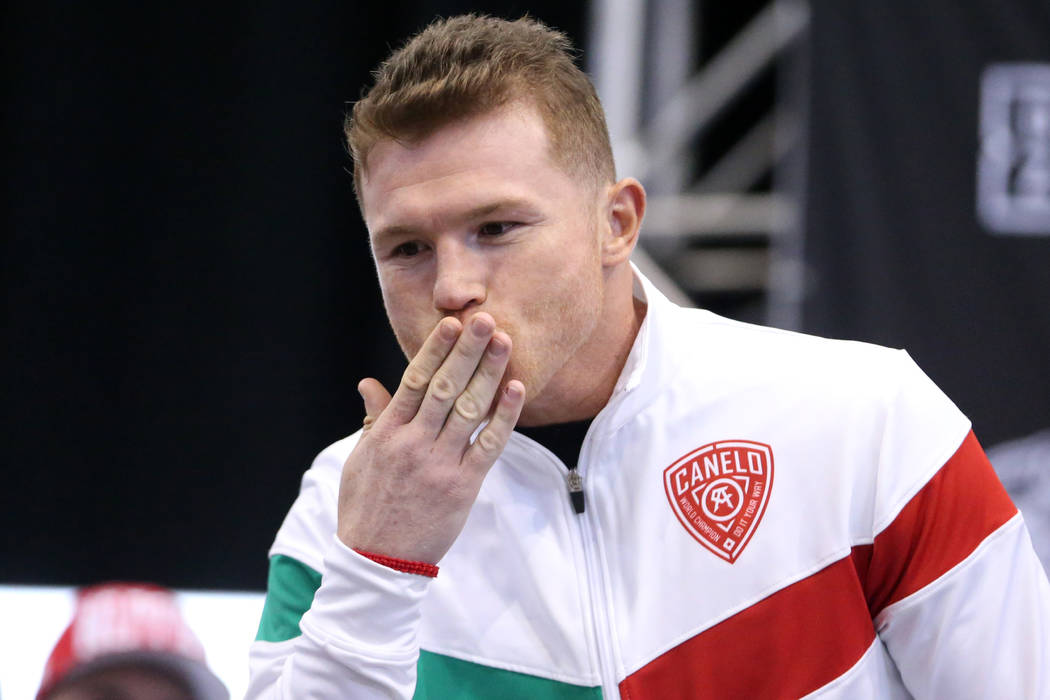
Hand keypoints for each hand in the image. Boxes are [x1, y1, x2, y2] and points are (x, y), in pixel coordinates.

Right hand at [337, 313, 525, 563]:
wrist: (377, 560)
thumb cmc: (365, 508)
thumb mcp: (360, 460)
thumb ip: (373, 419)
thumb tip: (369, 383)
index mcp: (386, 434)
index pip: (413, 381)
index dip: (434, 350)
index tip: (450, 323)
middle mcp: (413, 443)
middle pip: (445, 387)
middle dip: (466, 351)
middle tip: (484, 319)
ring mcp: (440, 464)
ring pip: (469, 410)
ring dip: (489, 373)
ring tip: (503, 342)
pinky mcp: (462, 486)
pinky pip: (489, 446)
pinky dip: (504, 417)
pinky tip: (516, 389)